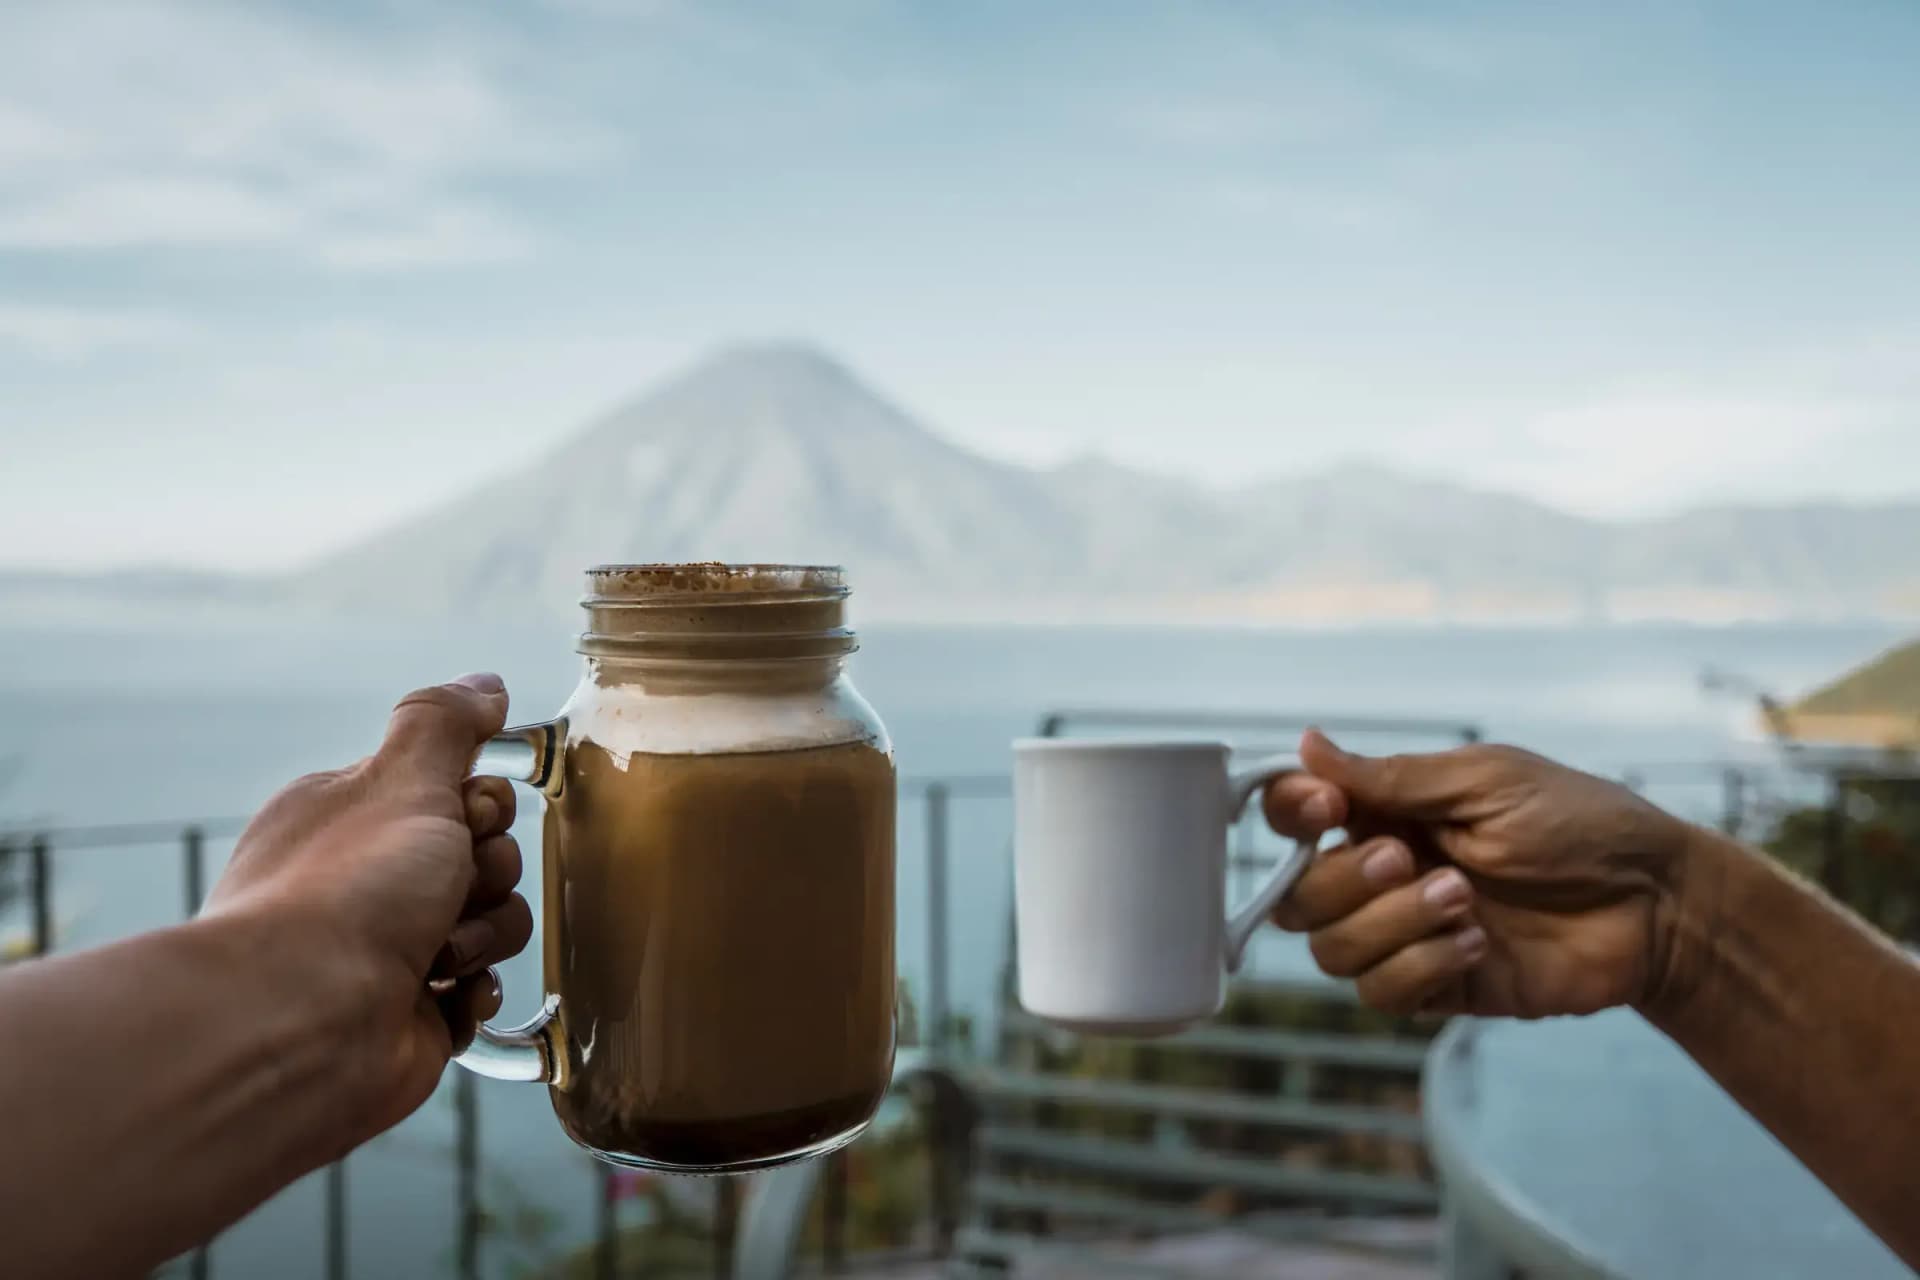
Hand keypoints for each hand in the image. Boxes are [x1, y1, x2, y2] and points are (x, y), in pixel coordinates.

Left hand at [203, 673, 533, 1139]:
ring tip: (441, 954)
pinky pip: (479, 990)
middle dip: (487, 873)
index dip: (478, 804)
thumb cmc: (346, 895)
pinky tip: (448, 994)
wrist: (304, 1025)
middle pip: (482, 856)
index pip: (450, 790)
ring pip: (491, 923)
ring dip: (484, 934)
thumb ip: (446, 723)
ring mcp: (387, 951)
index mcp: (351, 816)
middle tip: (453, 889)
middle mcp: (365, 881)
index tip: (466, 817)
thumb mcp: (404, 778)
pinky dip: (474, 991)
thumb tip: (484, 684)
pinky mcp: (412, 1015)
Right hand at [1262, 729, 1694, 1018]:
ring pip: (1330, 950)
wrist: (1656, 903)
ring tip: (1463, 903)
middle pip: (1298, 895)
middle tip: (1413, 860)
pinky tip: (1476, 945)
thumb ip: (1390, 777)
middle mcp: (1384, 874)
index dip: (1291, 815)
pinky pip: (1379, 993)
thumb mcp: (1484, 781)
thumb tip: (1307, 745)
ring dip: (1390, 924)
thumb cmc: (1580, 823)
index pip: (1294, 817)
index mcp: (1387, 812)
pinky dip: (1419, 965)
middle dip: (1347, 879)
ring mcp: (1406, 934)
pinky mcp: (1437, 987)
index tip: (1329, 809)